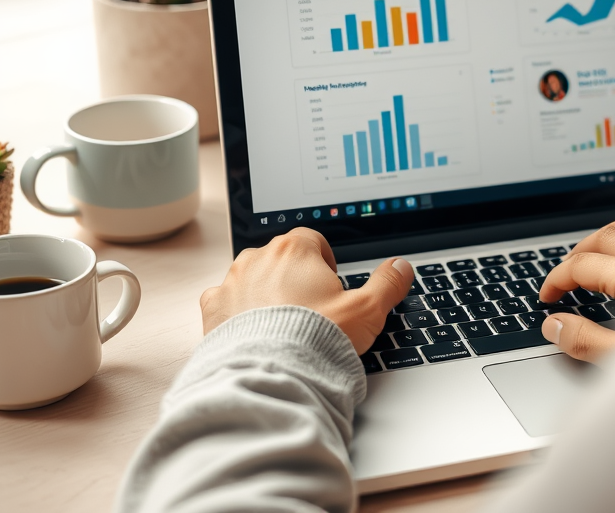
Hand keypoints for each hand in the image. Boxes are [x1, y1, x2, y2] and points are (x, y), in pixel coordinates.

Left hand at [200, 228, 412, 353]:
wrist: (271, 374)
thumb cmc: (317, 340)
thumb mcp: (367, 311)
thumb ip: (387, 283)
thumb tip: (402, 267)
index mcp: (295, 250)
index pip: (312, 239)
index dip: (325, 261)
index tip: (331, 283)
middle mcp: (259, 258)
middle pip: (281, 256)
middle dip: (295, 276)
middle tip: (312, 308)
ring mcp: (232, 281)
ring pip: (252, 275)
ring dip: (266, 290)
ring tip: (283, 322)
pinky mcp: (213, 308)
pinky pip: (225, 299)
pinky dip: (237, 310)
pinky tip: (253, 330)